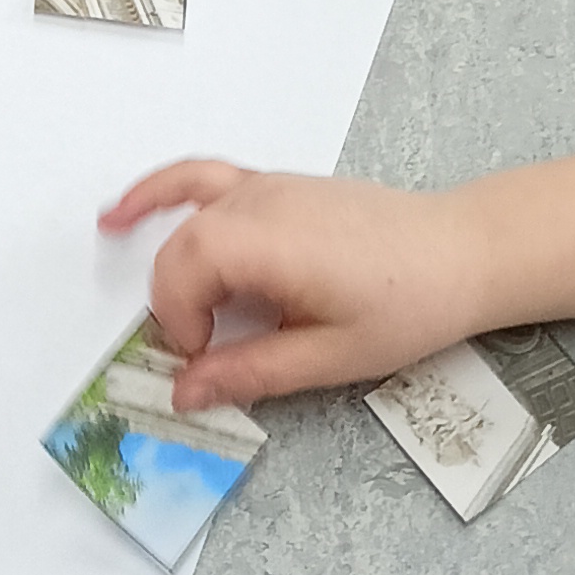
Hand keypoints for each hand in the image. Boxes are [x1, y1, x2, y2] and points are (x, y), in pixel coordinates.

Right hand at [96, 154, 479, 406]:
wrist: (461, 252)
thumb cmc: (409, 304)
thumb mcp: (331, 356)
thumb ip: (251, 372)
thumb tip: (185, 395)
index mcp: (274, 243)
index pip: (186, 270)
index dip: (178, 321)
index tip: (202, 360)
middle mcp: (263, 203)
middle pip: (182, 245)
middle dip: (174, 302)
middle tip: (198, 351)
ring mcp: (268, 187)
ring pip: (189, 214)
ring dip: (165, 254)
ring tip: (114, 258)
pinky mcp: (277, 187)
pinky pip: (206, 179)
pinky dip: (164, 191)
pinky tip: (132, 209)